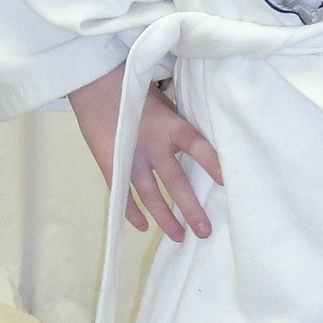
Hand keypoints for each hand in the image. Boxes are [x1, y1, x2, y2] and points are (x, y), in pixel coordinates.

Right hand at [68, 63, 222, 240]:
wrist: (95, 85)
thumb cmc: (137, 93)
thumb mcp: (166, 105)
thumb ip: (180, 127)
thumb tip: (204, 146)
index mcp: (170, 126)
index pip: (197, 146)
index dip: (212, 164)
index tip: (227, 182)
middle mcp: (153, 145)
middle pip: (175, 181)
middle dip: (190, 208)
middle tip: (204, 232)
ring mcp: (130, 158)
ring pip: (150, 195)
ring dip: (165, 218)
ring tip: (179, 237)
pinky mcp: (111, 165)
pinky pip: (122, 195)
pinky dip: (131, 212)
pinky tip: (142, 227)